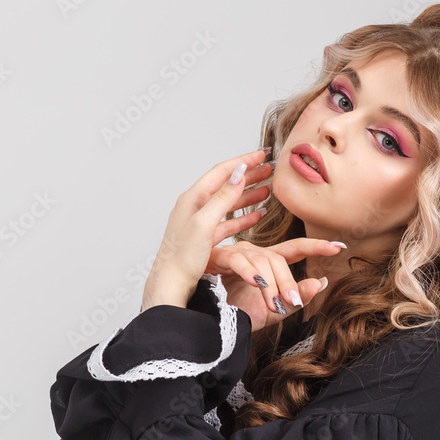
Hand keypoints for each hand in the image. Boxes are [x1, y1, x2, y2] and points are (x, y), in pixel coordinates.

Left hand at [141, 148, 273, 311]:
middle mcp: (195, 207)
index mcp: (192, 199)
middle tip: (270, 169)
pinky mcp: (205, 238)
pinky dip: (244, 217)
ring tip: (268, 189)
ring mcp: (200, 222)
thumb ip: (222, 198)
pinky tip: (257, 215)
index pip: (222, 172)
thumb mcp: (204, 224)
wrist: (170, 283)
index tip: (262, 155)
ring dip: (249, 195)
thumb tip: (238, 174)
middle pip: (226, 185)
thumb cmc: (181, 257)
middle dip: (249, 175)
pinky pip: (228, 222)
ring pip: (229, 203)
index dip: (244, 162)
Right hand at [206, 239, 344, 331]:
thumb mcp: (272, 310)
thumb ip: (296, 297)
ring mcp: (236, 253)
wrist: (206, 320)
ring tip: (275, 305)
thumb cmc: (234, 312)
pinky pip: (238, 260)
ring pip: (262, 261)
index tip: (340, 246)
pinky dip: (250, 272)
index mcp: (267, 263)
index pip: (295, 250)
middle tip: (293, 303)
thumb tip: (323, 282)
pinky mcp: (218, 257)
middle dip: (289, 281)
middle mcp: (253, 253)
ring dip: (272, 285)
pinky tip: (258, 284)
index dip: (316, 246)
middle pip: (278, 258)